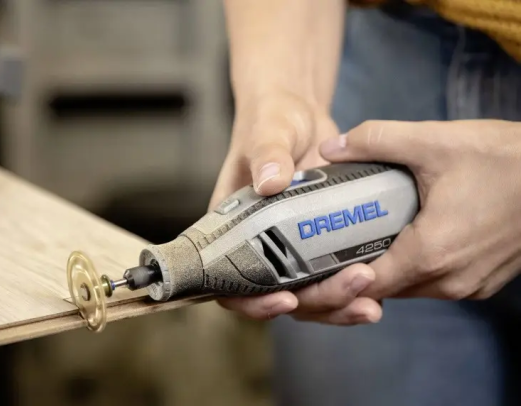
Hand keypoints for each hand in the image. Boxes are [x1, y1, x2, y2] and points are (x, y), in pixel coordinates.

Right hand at [211, 92, 387, 324]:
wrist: (300, 116)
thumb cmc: (271, 122)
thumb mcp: (267, 132)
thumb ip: (267, 153)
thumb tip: (270, 182)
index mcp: (233, 227)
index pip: (228, 280)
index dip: (252, 302)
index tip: (285, 299)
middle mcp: (259, 245)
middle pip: (278, 296)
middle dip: (316, 302)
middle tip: (353, 286)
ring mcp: (291, 248)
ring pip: (308, 296)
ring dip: (339, 306)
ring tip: (372, 305)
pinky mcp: (319, 244)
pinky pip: (331, 277)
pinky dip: (352, 292)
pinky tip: (380, 292)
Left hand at [318, 119, 520, 305]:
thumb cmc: (505, 158)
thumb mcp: (434, 140)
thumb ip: (376, 140)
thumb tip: (329, 149)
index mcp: (431, 254)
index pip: (364, 285)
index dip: (333, 278)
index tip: (311, 262)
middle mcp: (450, 281)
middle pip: (383, 289)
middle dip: (354, 272)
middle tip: (328, 245)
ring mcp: (470, 285)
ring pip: (409, 287)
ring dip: (385, 269)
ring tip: (359, 239)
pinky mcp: (484, 281)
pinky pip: (434, 283)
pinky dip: (413, 268)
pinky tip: (401, 238)